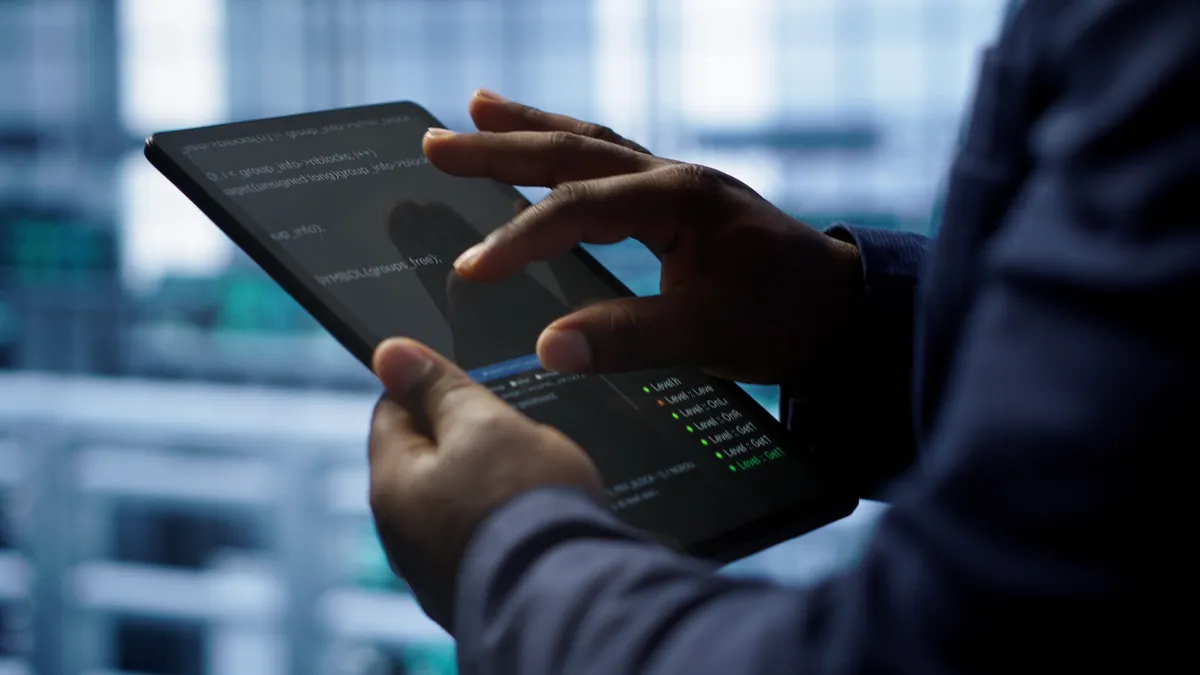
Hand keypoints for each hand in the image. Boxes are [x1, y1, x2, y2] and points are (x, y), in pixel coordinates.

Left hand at [368, 337, 603, 629]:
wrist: (569, 598)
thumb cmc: (524, 503)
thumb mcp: (485, 424)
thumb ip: (439, 388)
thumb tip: (389, 352)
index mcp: (393, 485)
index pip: (391, 410)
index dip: (430, 384)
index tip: (472, 380)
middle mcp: (403, 535)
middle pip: (426, 459)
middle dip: (467, 437)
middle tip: (515, 429)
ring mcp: (437, 569)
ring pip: (458, 501)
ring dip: (490, 482)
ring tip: (536, 476)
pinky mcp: (475, 592)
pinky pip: (485, 539)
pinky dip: (507, 522)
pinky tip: (539, 518)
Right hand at [428, 92, 863, 383]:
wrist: (841, 309)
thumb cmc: (782, 319)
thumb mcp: (708, 334)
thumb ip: (628, 339)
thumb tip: (548, 350)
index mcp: (678, 200)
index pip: (577, 211)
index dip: (518, 239)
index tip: (467, 270)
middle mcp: (672, 176)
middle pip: (572, 152)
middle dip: (501, 148)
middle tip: (436, 142)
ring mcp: (677, 181)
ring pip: (590, 144)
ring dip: (531, 128)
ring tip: (477, 109)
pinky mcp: (679, 199)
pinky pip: (610, 162)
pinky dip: (568, 150)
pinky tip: (548, 148)